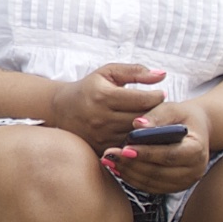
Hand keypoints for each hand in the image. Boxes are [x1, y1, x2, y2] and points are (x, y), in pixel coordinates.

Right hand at [47, 63, 170, 154]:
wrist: (61, 109)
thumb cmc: (89, 88)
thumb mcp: (108, 72)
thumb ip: (135, 71)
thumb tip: (162, 75)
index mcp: (104, 96)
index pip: (143, 100)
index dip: (157, 97)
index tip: (160, 94)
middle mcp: (101, 118)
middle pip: (142, 120)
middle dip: (156, 114)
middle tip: (161, 109)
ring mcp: (100, 137)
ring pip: (137, 136)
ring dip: (149, 130)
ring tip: (153, 121)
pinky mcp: (101, 150)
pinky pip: (128, 148)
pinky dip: (137, 142)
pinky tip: (141, 134)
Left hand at [106, 99, 210, 195]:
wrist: (194, 130)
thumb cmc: (182, 116)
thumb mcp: (173, 109)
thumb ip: (157, 116)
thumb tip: (137, 124)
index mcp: (197, 150)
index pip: (170, 155)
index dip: (147, 153)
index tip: (125, 148)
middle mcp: (195, 170)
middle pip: (159, 172)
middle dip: (132, 164)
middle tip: (110, 154)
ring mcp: (185, 182)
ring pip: (152, 182)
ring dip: (129, 172)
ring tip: (109, 160)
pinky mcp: (174, 187)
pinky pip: (150, 187)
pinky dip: (133, 178)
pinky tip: (118, 167)